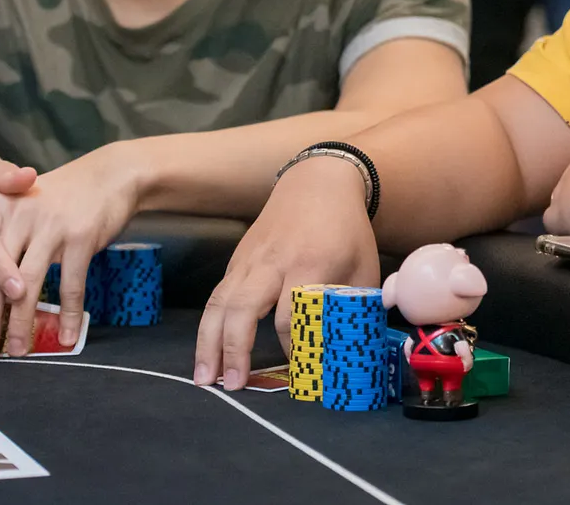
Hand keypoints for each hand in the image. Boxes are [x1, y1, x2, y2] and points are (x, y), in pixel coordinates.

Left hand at [0, 143, 146, 355]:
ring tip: (16, 351)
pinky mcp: (80, 237)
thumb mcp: (20, 209)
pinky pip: (70, 285)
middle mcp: (16, 217)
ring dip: (21, 324)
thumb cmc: (61, 198)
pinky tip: (66, 337)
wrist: (111, 175)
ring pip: (27, 287)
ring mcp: (49, 227)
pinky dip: (68, 315)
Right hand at [194, 155, 379, 390]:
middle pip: (243, 308)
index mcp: (310, 264)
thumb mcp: (364, 267)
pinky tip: (206, 354)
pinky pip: (217, 296)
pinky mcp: (236, 261)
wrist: (318, 183)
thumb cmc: (346, 230)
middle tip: (233, 386)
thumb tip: (353, 351)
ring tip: (205, 380)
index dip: (295, 348)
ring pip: (219, 303)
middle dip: (235, 349)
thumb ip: (356, 308)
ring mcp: (249, 261)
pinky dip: (208, 327)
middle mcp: (272, 263)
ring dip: (209, 344)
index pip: (293, 316)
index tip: (301, 371)